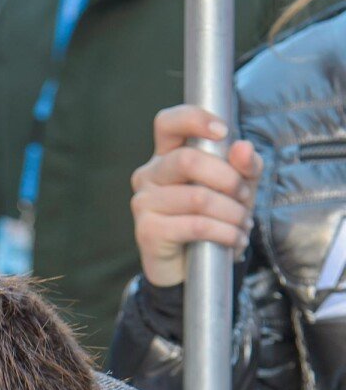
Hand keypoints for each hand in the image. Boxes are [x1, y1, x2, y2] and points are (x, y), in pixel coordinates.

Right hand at [130, 105, 261, 287]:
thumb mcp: (236, 188)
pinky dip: (224, 233)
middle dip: (228, 179)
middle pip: (188, 160)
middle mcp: (149, 175)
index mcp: (166, 156)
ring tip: (244, 225)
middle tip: (246, 198)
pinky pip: (195, 225)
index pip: (168, 122)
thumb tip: (242, 148)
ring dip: (232, 213)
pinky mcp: (148, 231)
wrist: (192, 270)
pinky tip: (235, 240)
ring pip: (198, 197)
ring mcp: (144, 203)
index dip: (194, 120)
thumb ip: (245, 166)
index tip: (223, 133)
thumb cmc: (212, 219)